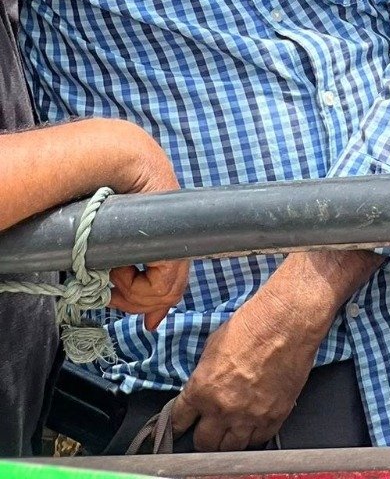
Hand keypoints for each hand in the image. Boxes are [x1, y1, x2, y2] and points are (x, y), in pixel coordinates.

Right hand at [99, 121, 189, 329]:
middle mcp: (179, 240)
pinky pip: (160, 284)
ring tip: (114, 271)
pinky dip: (135, 285)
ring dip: (132, 294)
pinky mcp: (173, 244)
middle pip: (169, 294)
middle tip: (113, 296)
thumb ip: (126, 273)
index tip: (149, 323)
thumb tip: (150, 321)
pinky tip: (121, 266)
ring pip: (164, 293)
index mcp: (168, 238)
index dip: (158, 306)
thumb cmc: (109, 200)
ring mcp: (178, 241)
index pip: (174, 283)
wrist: (116, 166)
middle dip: (138, 304)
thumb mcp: (115, 242)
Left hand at [172, 288, 318, 451]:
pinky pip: (258, 440)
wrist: (286, 321)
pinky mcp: (273, 417)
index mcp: (201, 389)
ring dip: (228, 440)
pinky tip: (254, 424)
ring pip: (229, 449)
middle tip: (209, 429)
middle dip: (204, 435)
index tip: (180, 427)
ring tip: (232, 430)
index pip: (178, 421)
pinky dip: (254, 435)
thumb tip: (204, 385)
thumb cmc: (251, 324)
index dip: (178, 425)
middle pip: (203, 443)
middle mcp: (221, 409)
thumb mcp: (213, 345)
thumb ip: (205, 374)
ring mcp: (248, 417)